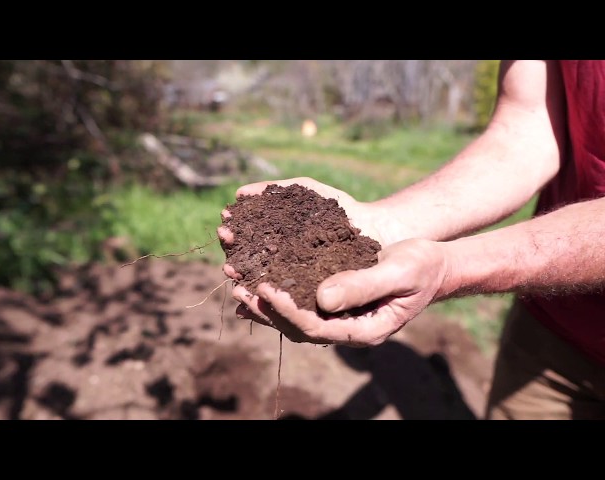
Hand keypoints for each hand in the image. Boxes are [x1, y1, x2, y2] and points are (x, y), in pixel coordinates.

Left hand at [232, 238, 453, 345]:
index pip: (317, 327)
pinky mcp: (336, 300)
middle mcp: (348, 328)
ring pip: (295, 316)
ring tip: (238, 286)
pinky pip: (301, 301)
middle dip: (267, 310)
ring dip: (266, 303)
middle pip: (298, 327)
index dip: (288, 310)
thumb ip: (363, 285)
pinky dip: (279, 293)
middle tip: (238, 290)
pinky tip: (257, 281)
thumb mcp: (398, 272)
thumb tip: (322, 297)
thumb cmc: (422, 267)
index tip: (266, 289)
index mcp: (364, 330)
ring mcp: (341, 317)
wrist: (434, 264)